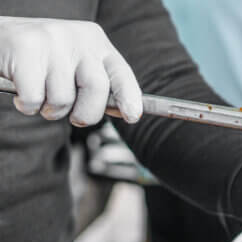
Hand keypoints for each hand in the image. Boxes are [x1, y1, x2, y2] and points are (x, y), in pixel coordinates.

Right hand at [0, 17, 141, 125]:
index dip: (129, 96)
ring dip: (50, 109)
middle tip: (73, 115)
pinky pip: (35, 98)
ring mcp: (51, 39)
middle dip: (85, 113)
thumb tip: (123, 110)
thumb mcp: (75, 65)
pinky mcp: (25, 47)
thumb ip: (97, 84)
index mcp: (95, 41)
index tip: (132, 116)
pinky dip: (27, 105)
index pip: (121, 72)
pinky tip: (22, 90)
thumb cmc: (40, 60)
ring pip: (63, 98)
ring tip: (40, 93)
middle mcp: (77, 37)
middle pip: (97, 88)